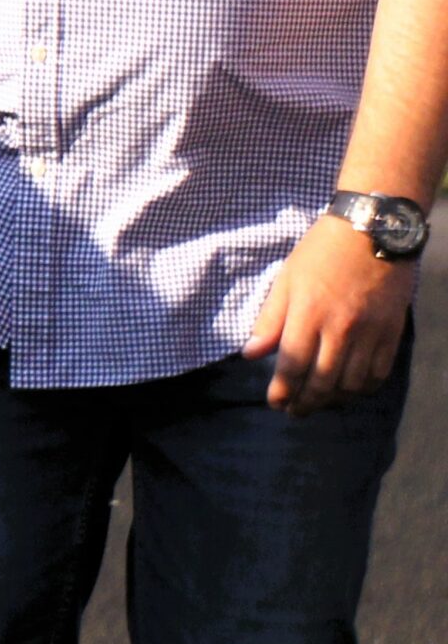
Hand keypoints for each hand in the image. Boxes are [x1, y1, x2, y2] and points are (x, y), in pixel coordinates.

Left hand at [246, 214, 418, 412]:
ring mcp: (370, 333)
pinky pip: (378, 373)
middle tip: (294, 412)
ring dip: (333, 400)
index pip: (292, 365)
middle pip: (322, 381)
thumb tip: (251, 354)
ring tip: (319, 403)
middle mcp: (340, 328)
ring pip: (351, 383)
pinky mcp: (392, 333)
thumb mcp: (286, 279)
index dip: (282, 391)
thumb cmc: (320, 252)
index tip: (274, 403)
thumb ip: (269, 320)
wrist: (372, 232)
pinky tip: (349, 390)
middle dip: (305, 403)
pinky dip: (362, 388)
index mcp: (308, 313)